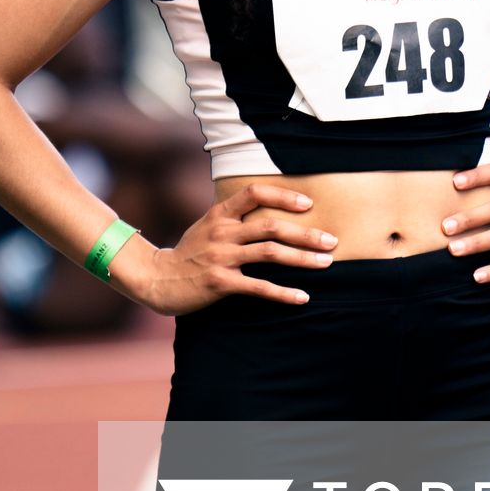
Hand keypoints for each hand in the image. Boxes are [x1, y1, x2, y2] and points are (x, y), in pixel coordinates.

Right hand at [137, 183, 337, 314]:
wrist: (158, 278)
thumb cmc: (190, 251)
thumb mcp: (208, 225)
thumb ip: (234, 216)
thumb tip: (271, 207)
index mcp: (220, 214)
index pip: (254, 193)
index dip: (283, 196)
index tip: (308, 204)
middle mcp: (222, 232)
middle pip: (271, 226)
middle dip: (306, 233)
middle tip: (331, 241)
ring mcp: (221, 257)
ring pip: (269, 253)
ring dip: (302, 258)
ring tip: (326, 263)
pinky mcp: (221, 283)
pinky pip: (259, 287)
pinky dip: (284, 293)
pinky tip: (303, 297)